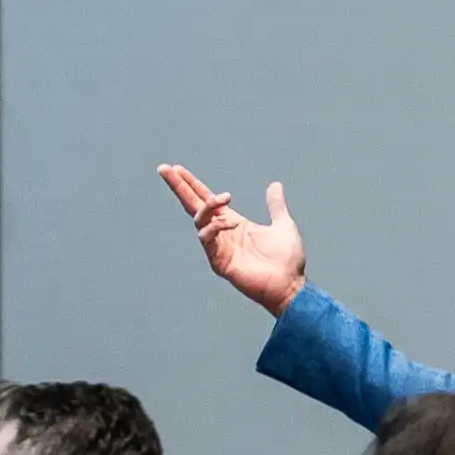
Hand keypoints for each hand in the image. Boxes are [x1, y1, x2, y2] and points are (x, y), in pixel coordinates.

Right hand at [156, 164, 307, 315]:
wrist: (290, 286)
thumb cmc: (287, 261)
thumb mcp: (283, 225)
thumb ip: (275, 205)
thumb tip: (275, 184)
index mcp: (233, 223)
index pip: (206, 200)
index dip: (192, 185)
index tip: (177, 168)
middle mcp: (222, 233)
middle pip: (193, 206)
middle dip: (179, 187)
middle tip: (164, 169)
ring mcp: (218, 247)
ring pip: (199, 220)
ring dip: (208, 206)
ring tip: (224, 197)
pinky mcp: (218, 261)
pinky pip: (206, 238)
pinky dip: (215, 226)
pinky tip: (231, 222)